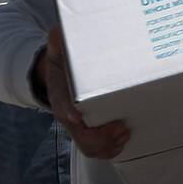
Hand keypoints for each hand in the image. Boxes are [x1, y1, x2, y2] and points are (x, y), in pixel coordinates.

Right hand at [36, 26, 130, 159]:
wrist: (60, 75)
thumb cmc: (64, 61)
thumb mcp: (58, 48)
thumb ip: (58, 41)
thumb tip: (57, 33)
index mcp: (59, 95)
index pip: (62, 107)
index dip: (70, 113)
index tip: (78, 116)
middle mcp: (67, 115)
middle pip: (80, 136)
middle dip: (101, 137)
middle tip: (121, 126)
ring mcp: (77, 127)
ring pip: (89, 148)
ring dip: (108, 145)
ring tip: (125, 133)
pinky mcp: (88, 133)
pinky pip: (96, 150)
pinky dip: (110, 150)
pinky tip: (122, 140)